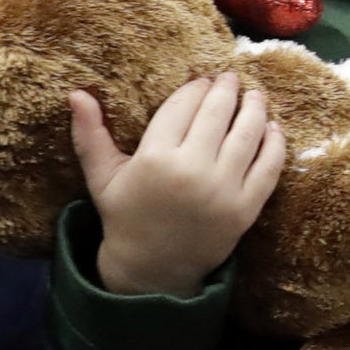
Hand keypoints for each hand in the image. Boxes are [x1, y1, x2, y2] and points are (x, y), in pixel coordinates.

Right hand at [74, 75, 285, 298]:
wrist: (152, 271)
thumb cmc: (126, 216)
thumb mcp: (101, 177)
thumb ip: (89, 134)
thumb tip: (75, 92)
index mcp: (154, 159)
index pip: (182, 106)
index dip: (194, 88)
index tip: (201, 79)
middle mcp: (191, 171)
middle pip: (217, 113)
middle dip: (225, 90)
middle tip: (230, 78)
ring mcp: (222, 191)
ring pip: (247, 134)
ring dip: (254, 108)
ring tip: (254, 95)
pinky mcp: (245, 210)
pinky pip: (269, 168)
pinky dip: (275, 144)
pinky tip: (272, 128)